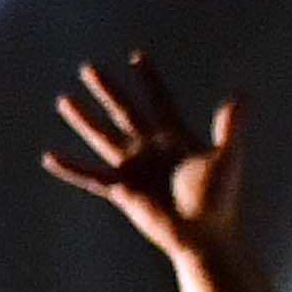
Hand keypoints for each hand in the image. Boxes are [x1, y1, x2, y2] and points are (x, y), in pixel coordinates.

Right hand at [36, 54, 244, 261]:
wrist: (205, 234)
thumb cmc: (219, 200)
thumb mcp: (227, 158)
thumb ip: (231, 127)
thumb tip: (241, 96)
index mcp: (176, 138)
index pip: (160, 101)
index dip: (150, 80)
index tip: (137, 57)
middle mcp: (151, 148)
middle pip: (124, 111)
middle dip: (108, 90)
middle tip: (89, 67)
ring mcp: (134, 167)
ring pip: (103, 136)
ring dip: (84, 119)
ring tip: (64, 100)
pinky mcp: (122, 189)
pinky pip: (90, 176)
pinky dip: (70, 167)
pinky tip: (49, 157)